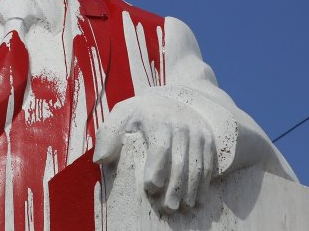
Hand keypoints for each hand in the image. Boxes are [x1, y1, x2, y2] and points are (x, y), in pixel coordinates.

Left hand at [93, 93, 216, 214]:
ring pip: (197, 165)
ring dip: (191, 189)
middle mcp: (181, 124)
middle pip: (180, 160)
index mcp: (157, 118)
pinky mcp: (208, 140)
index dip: (157, 167)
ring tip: (183, 208)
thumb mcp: (120, 116)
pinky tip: (198, 200)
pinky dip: (204, 184)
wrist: (169, 100)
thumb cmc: (139, 114)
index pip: (160, 145)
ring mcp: (197, 132)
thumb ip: (107, 135)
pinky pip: (209, 164)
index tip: (151, 188)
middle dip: (175, 186)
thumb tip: (99, 159)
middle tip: (167, 208)